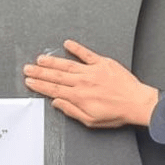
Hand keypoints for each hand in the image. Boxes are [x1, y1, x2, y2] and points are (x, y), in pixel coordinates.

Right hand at [23, 39, 158, 128]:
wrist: (137, 103)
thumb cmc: (117, 113)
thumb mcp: (91, 120)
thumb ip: (71, 110)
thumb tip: (57, 103)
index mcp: (79, 96)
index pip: (53, 89)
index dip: (39, 85)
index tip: (30, 81)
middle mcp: (83, 82)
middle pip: (56, 76)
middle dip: (39, 72)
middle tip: (28, 68)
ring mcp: (92, 71)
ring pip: (67, 64)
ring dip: (52, 61)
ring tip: (40, 59)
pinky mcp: (103, 63)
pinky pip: (86, 53)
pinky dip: (76, 48)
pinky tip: (67, 44)